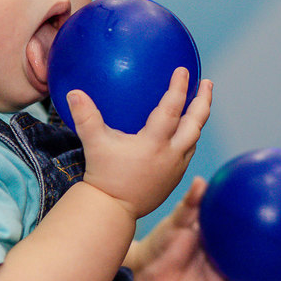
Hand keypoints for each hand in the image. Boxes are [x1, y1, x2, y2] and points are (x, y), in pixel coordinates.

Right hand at [68, 68, 211, 219]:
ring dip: (198, 118)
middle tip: (208, 82)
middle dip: (203, 101)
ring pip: (194, 138)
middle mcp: (171, 154)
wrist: (113, 209)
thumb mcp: (94, 143)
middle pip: (196, 123)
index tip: (184, 70)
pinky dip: (190, 135)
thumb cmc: (103, 175)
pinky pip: (188, 151)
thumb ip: (85, 116)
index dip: (179, 88)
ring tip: (200, 103)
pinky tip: (185, 129)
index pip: (172, 109)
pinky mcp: (174, 177)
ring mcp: (176, 167)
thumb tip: (73, 92)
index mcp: (154, 143)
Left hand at [127, 177, 264, 280]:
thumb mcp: (176, 221)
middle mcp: (223, 251)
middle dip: (270, 247)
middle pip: (251, 248)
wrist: (144, 276)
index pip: (240, 221)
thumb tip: (201, 181)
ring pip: (250, 272)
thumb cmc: (159, 243)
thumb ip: (190, 204)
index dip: (258, 215)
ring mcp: (222, 270)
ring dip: (268, 275)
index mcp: (215, 231)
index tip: (279, 206)